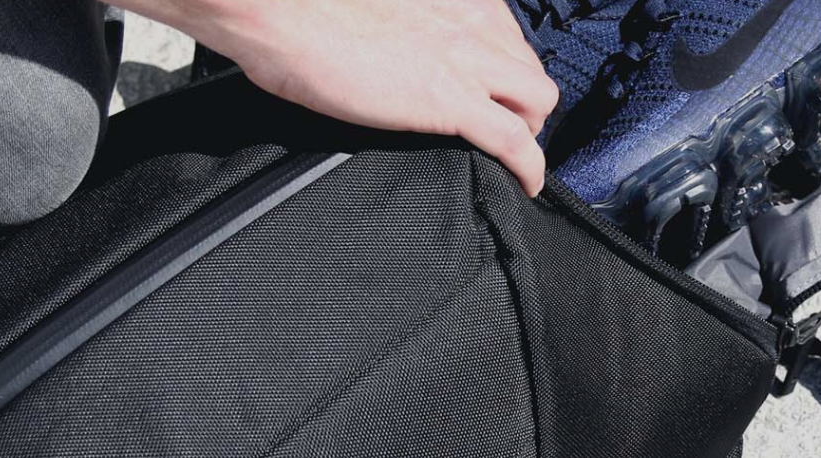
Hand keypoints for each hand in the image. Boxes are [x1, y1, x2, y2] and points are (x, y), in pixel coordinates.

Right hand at [111, 0, 554, 195]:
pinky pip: (515, 141)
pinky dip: (528, 167)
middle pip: (530, 68)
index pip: (507, 34)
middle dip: (523, 101)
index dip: (506, 67)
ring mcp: (466, 62)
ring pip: (538, 101)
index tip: (494, 87)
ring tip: (512, 157)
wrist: (282, 8)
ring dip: (530, 130)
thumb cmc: (307, 4)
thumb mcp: (376, 8)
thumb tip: (392, 45)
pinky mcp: (451, 102)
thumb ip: (401, 24)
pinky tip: (525, 184)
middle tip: (502, 125)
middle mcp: (471, 22)